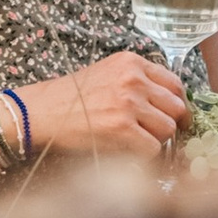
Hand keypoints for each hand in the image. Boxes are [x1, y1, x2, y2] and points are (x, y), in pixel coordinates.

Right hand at [16, 50, 189, 159]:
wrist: (40, 112)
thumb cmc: (71, 98)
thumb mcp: (107, 75)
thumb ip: (138, 83)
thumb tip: (171, 104)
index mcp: (131, 62)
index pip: (175, 84)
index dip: (177, 105)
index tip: (174, 118)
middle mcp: (133, 79)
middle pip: (177, 107)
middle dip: (172, 124)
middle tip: (159, 135)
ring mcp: (128, 103)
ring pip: (168, 128)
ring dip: (157, 140)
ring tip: (137, 142)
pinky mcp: (122, 128)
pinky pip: (154, 148)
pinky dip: (146, 155)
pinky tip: (129, 151)